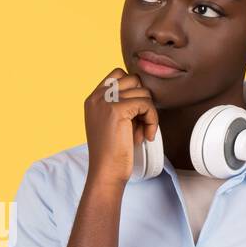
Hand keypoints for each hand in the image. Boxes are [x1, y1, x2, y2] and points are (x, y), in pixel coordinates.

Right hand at [83, 68, 158, 187]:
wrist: (106, 172)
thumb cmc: (112, 152)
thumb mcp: (112, 122)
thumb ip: (121, 104)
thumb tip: (145, 89)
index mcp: (93, 98)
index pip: (119, 74)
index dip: (134, 90)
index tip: (136, 113)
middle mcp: (97, 97)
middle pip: (134, 80)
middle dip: (142, 100)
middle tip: (139, 124)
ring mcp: (106, 101)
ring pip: (143, 92)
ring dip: (148, 113)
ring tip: (141, 132)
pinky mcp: (117, 110)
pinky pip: (146, 104)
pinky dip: (152, 120)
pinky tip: (147, 135)